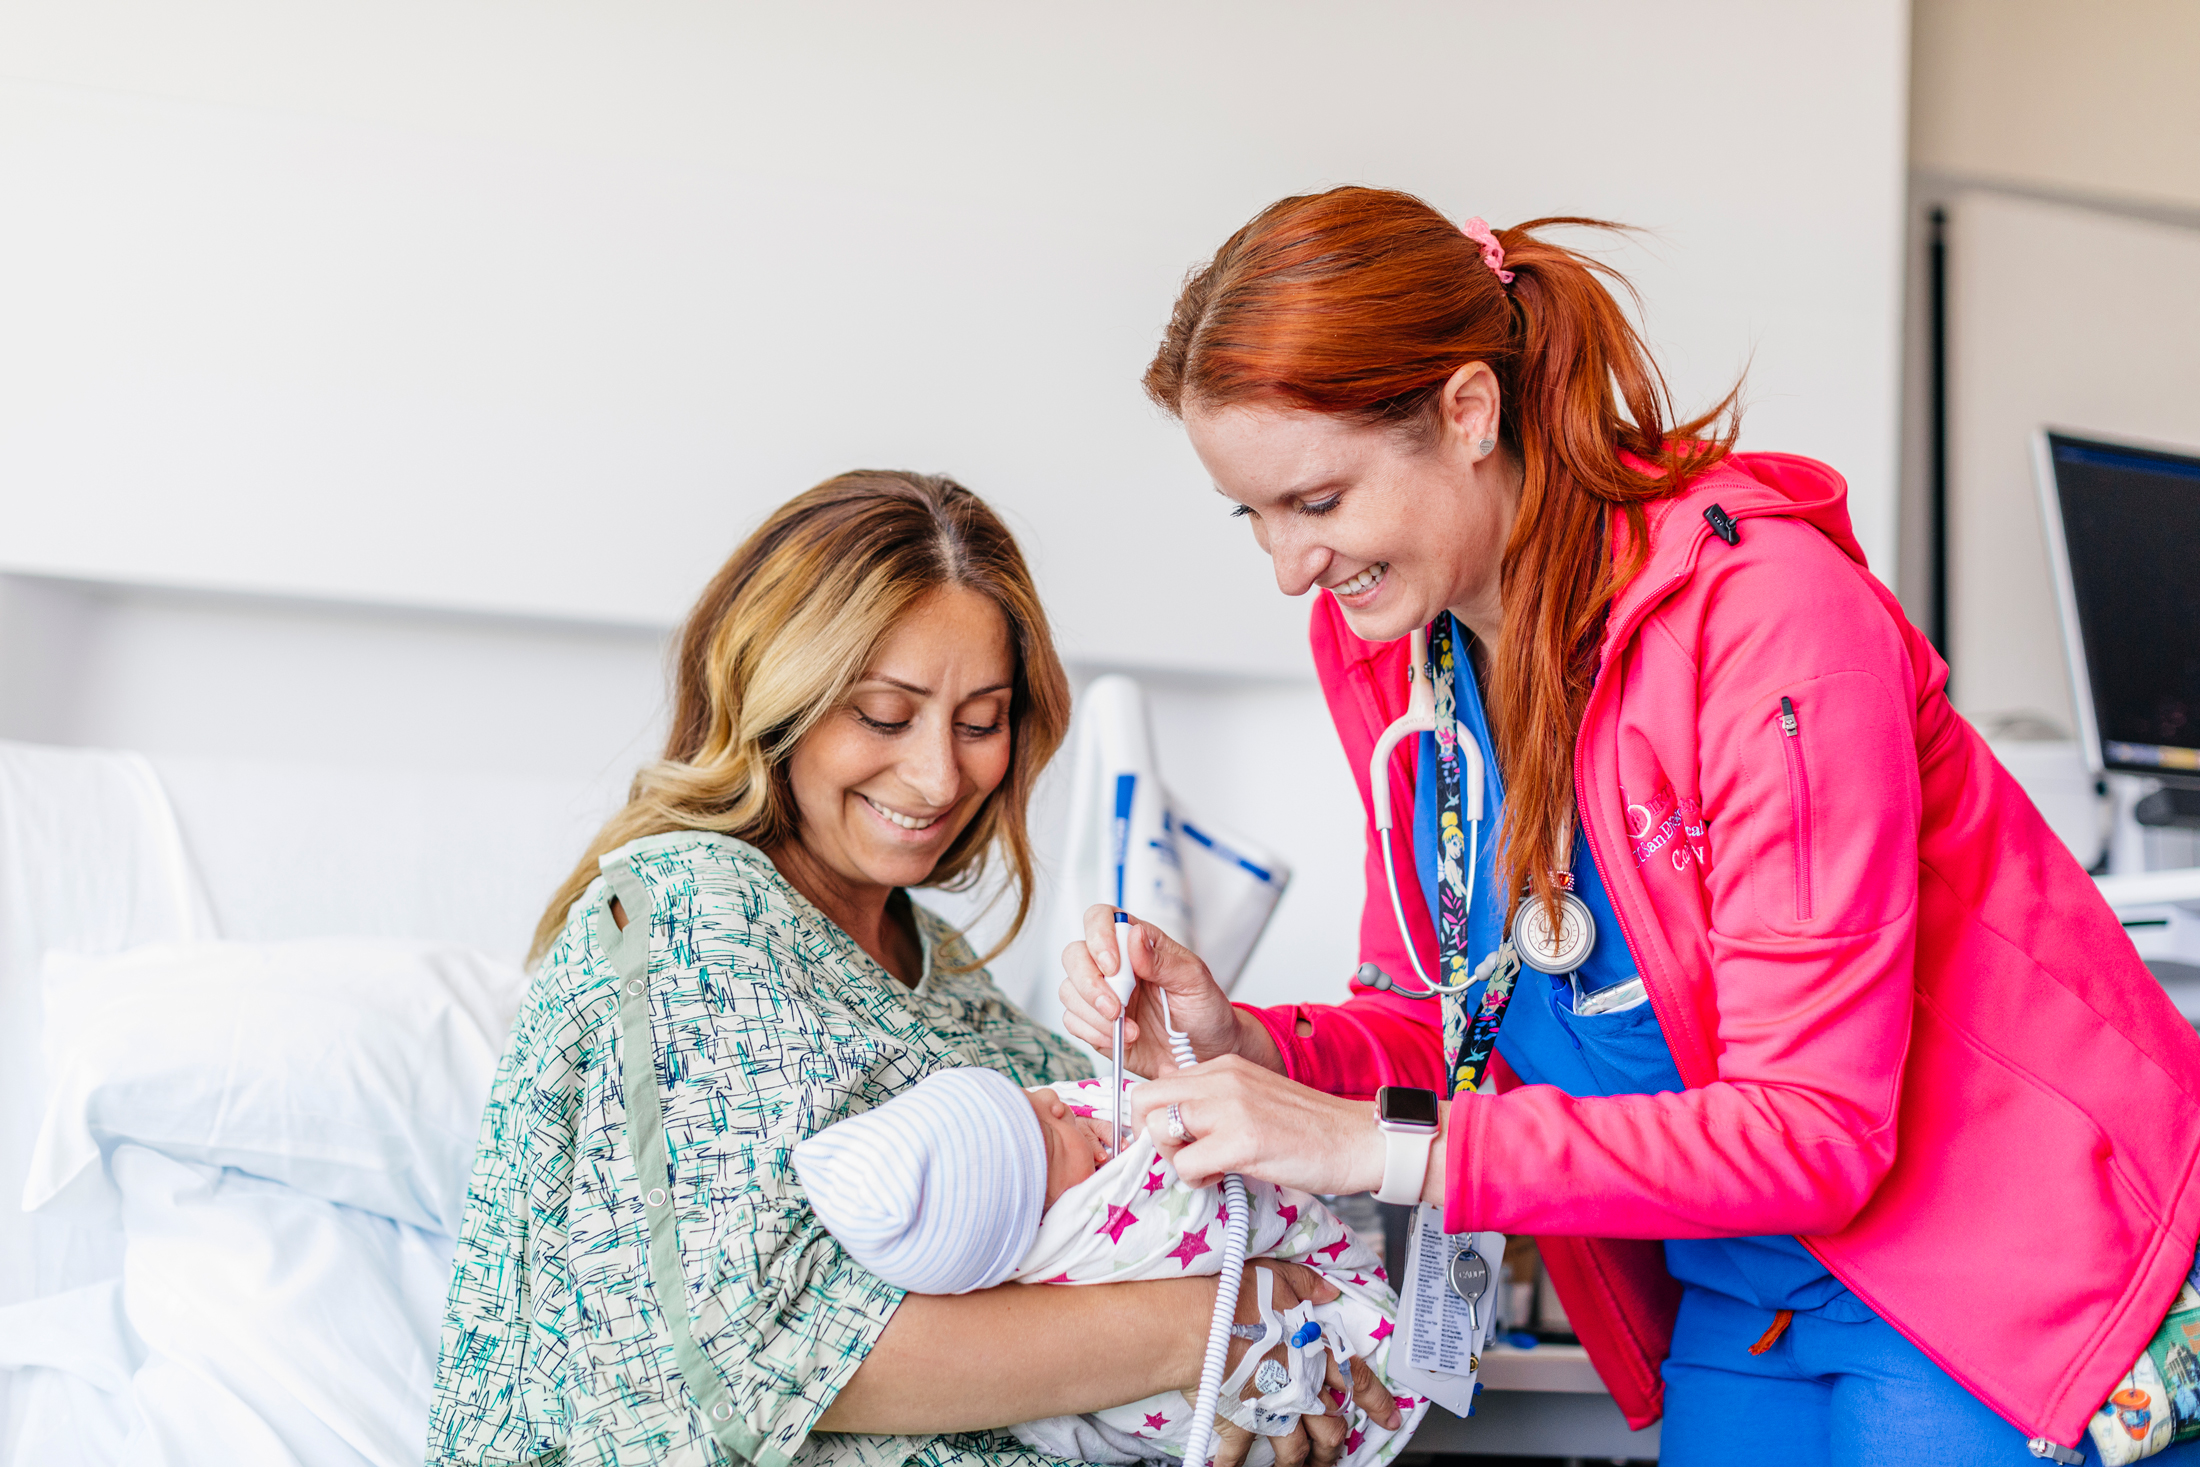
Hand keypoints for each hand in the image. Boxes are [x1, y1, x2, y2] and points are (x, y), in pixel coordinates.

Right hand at [1058, 905, 1279, 1075]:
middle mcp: (1114, 966)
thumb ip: (1162, 960)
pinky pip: (1073, 1022)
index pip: (1100, 919)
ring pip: (1069, 990)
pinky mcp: (1095, 1024)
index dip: (1098, 936)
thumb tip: (1134, 936)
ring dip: (1094, 1013)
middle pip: (1074, 955)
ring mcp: (1102, 995)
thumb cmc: (1204, 1010)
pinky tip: (1120, 1039)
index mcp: (1137, 944)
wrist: (1207, 1053)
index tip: (1113, 966)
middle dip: (1089, 983)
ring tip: (1130, 1030)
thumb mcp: (1194, 981)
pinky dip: (1093, 1032)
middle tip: (1116, 1007)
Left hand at [1131, 1055, 1393, 1197]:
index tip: (1167, 1142)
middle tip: (1177, 1155)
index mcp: (1223, 1067)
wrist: (1359, 1140)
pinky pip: (1186, 1164)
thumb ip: (1212, 1097)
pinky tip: (1222, 1177)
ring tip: (1204, 1167)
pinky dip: (1196, 1179)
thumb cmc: (1310, 1128)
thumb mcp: (1253, 1096)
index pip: (1154, 1084)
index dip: (1151, 1119)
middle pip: (1142, 1100)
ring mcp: (1231, 1107)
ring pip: (1158, 1129)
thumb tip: (1168, 1102)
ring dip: (1172, 1158)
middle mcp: (1221, 1079)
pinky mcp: (1244, 1140)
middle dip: (1148, 1135)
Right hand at [1207, 1260, 1400, 1466]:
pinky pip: (1240, 1454)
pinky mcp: (1239, 1422)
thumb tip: (1328, 1290)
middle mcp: (1298, 1388)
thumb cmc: (1236, 1298)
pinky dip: (1236, 1465)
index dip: (1377, 1402)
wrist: (1199, 1326)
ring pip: (1296, 1450)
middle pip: (1329, 1428)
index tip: (1390, 1419)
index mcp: (1313, 1354)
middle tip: (1333, 1454)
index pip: (1357, 1380)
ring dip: (1299, 1462)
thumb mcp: (1277, 1276)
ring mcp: (1271, 1410)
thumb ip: (1305, 1284)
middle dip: (1334, 1445)